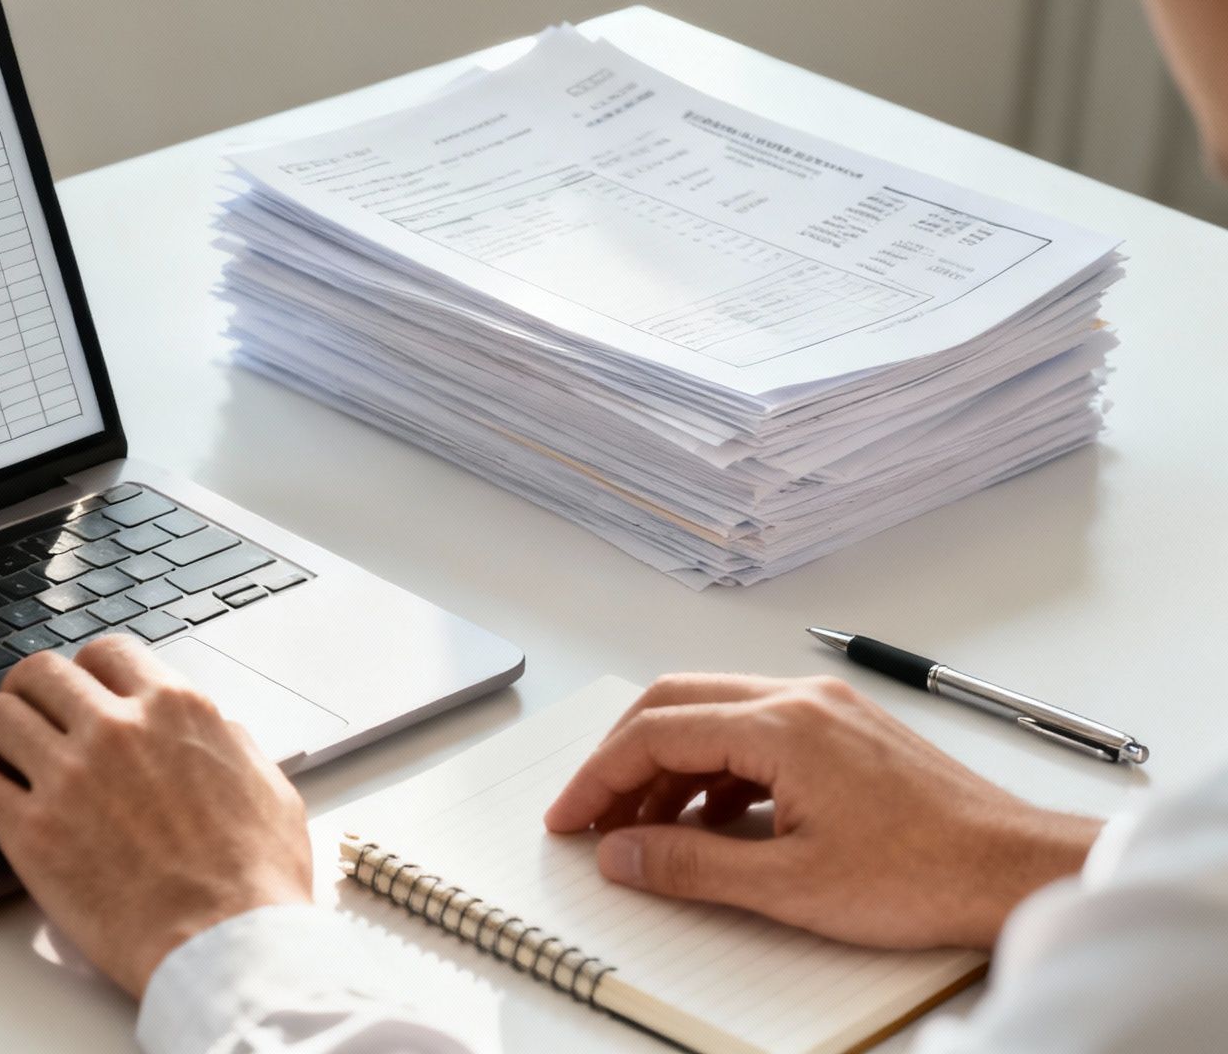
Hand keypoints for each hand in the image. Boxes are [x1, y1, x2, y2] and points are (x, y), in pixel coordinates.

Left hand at [0, 636, 312, 997]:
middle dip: (24, 692)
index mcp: (175, 709)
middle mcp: (116, 729)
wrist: (228, 945)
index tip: (75, 692)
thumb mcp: (266, 786)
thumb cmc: (255, 880)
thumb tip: (211, 731)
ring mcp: (69, 777)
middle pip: (39, 673)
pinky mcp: (32, 832)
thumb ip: (229, 745)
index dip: (84, 671)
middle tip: (21, 718)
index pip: (106, 653)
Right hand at [544, 674, 1102, 949]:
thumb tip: (622, 853)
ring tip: (648, 830)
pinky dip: (715, 770)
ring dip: (669, 767)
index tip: (570, 818)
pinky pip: (756, 732)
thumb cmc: (926, 874)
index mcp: (781, 725)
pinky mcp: (846, 732)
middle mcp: (800, 700)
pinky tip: (714, 821)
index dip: (598, 778)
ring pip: (716, 717)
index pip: (655, 733)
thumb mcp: (789, 886)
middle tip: (593, 813)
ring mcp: (827, 711)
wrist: (1015, 870)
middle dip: (623, 760)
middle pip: (675, 704)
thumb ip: (691, 865)